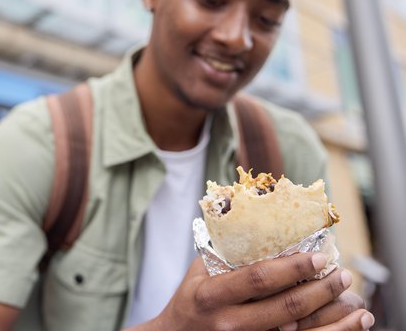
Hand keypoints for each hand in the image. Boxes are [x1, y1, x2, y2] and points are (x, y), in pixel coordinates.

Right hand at [150, 253, 373, 330]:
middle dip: (319, 290)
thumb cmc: (190, 299)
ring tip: (355, 304)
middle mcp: (229, 323)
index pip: (258, 279)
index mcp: (212, 295)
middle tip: (341, 275)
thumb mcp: (200, 272)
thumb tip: (268, 224)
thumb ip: (228, 254)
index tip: (319, 255)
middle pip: (284, 309)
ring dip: (332, 320)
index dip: (292, 267)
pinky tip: (345, 327)